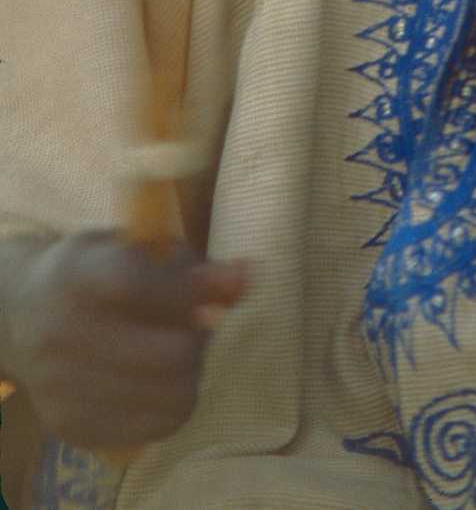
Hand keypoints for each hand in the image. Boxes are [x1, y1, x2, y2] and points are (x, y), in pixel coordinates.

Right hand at [5, 229, 251, 449]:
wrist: (22, 315)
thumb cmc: (96, 272)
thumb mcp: (137, 250)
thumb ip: (194, 268)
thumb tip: (250, 276)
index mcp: (80, 275)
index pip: (140, 286)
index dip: (187, 292)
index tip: (200, 291)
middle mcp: (63, 333)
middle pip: (167, 355)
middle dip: (195, 342)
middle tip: (190, 331)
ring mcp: (63, 386)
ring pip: (168, 397)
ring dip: (188, 376)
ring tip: (177, 357)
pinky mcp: (71, 426)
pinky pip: (151, 429)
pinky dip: (169, 406)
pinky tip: (159, 384)